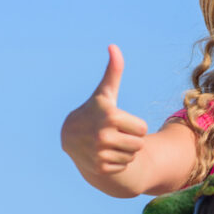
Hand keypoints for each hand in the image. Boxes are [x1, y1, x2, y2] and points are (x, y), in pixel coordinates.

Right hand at [61, 45, 148, 175]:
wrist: (70, 137)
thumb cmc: (94, 112)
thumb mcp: (104, 93)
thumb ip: (113, 71)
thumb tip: (113, 46)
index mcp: (110, 116)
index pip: (142, 128)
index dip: (134, 125)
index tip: (118, 122)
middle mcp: (103, 135)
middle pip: (139, 144)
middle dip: (131, 139)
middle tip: (114, 134)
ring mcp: (99, 152)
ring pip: (132, 156)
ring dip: (125, 151)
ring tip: (109, 143)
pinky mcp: (98, 167)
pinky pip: (123, 166)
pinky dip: (116, 162)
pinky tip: (103, 154)